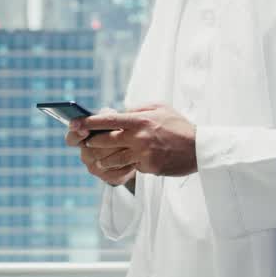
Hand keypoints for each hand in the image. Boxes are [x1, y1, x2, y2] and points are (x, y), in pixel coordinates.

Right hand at [66, 108, 137, 186]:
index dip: (76, 134)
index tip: (84, 130)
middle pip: (92, 147)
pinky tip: (135, 159)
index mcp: (81, 140)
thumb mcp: (110, 122)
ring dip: (119, 151)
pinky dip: (127, 165)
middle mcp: (85, 155)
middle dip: (109, 138)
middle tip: (122, 132)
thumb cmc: (117, 134)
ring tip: (131, 144)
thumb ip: (106, 116)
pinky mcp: (107, 178)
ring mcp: (95, 168)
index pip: (72, 138)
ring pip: (106, 160)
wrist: (131, 156)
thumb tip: (108, 113)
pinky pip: (117, 172)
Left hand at [70, 103, 196, 177]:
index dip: (89, 122)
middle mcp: (138, 137)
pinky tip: (126, 164)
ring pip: (112, 159)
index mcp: (139, 120)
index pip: (108, 120)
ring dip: (103, 159)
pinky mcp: (148, 168)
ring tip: (98, 159)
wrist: (199, 148)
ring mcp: (143, 154)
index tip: (76, 123)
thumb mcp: (159, 108)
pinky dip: (125, 166)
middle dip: (92, 143)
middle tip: (85, 143)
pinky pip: (129, 168)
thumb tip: (120, 112)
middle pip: (104, 141)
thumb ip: (137, 109)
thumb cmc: (178, 126)